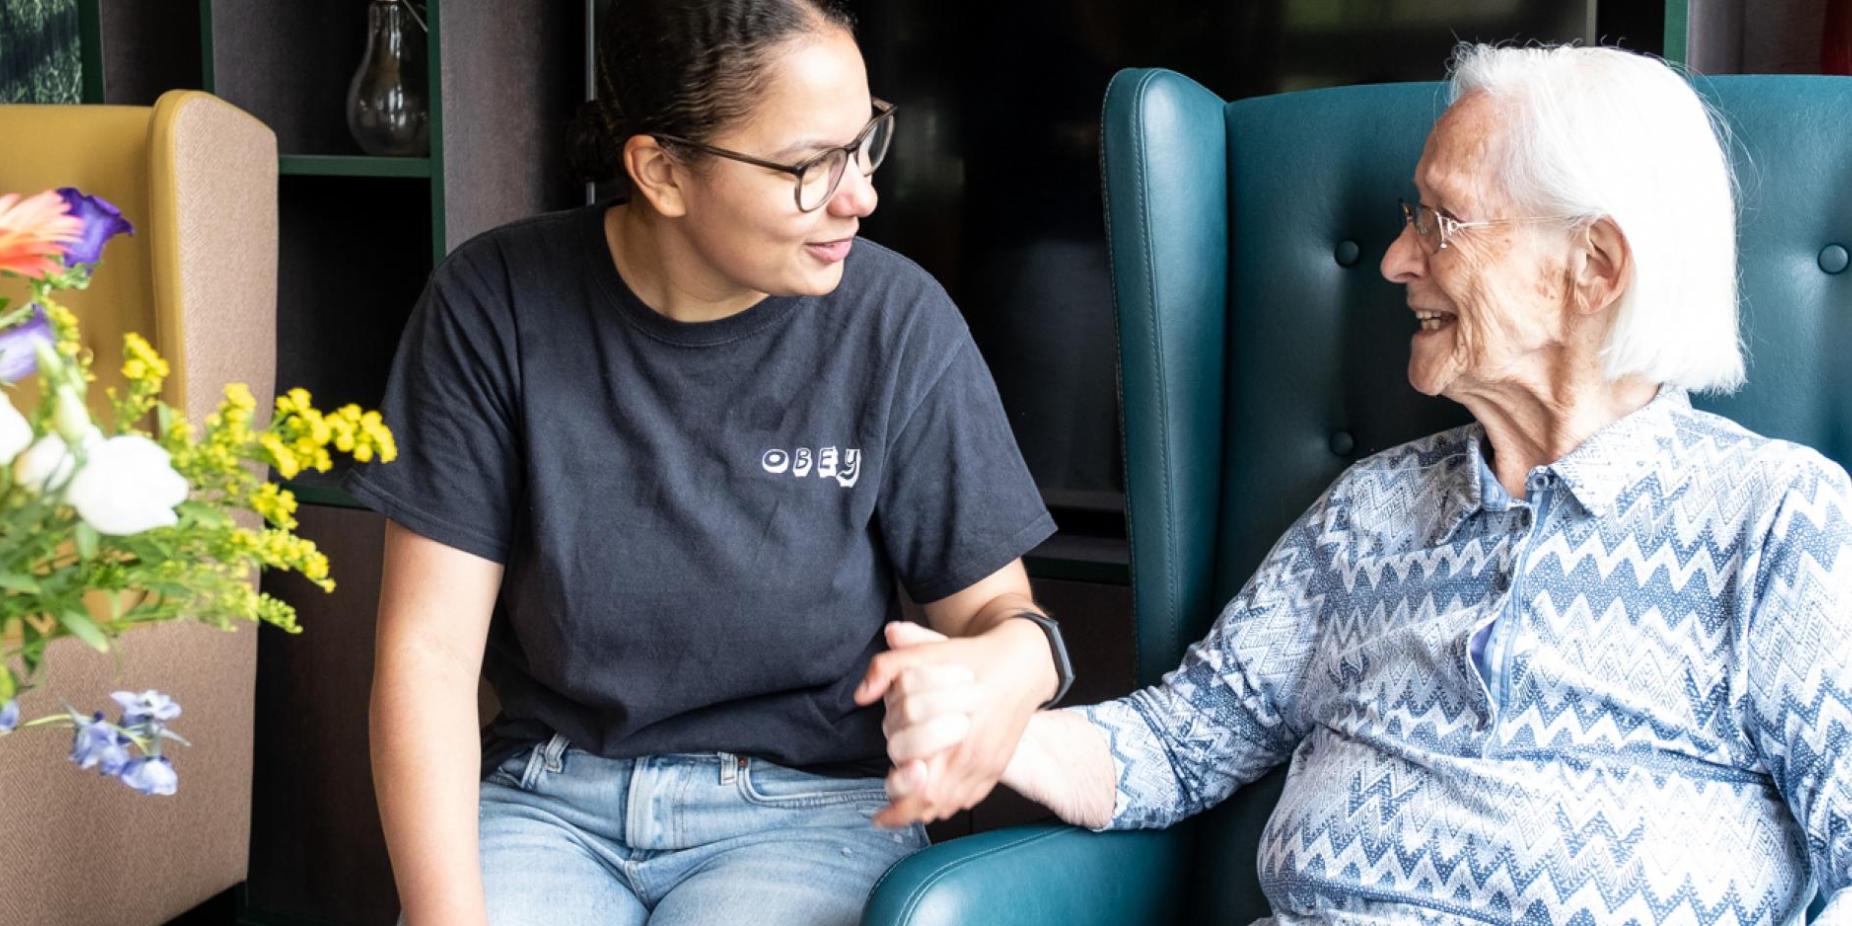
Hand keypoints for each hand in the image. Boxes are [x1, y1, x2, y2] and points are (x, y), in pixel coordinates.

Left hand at [854, 618, 1054, 827]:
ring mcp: (989, 763)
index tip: (878, 816)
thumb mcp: (928, 651)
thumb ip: (888, 668)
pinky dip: (947, 804)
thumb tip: (861, 695)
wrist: (1024, 663)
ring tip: (902, 814)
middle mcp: (975, 755)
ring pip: (951, 804)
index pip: (922, 784)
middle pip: (933, 800)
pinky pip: (970, 797)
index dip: (897, 799)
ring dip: (924, 811)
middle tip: (887, 811)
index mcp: (958, 731)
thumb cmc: (976, 657)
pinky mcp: (997, 765)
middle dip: (906, 804)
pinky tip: (931, 801)